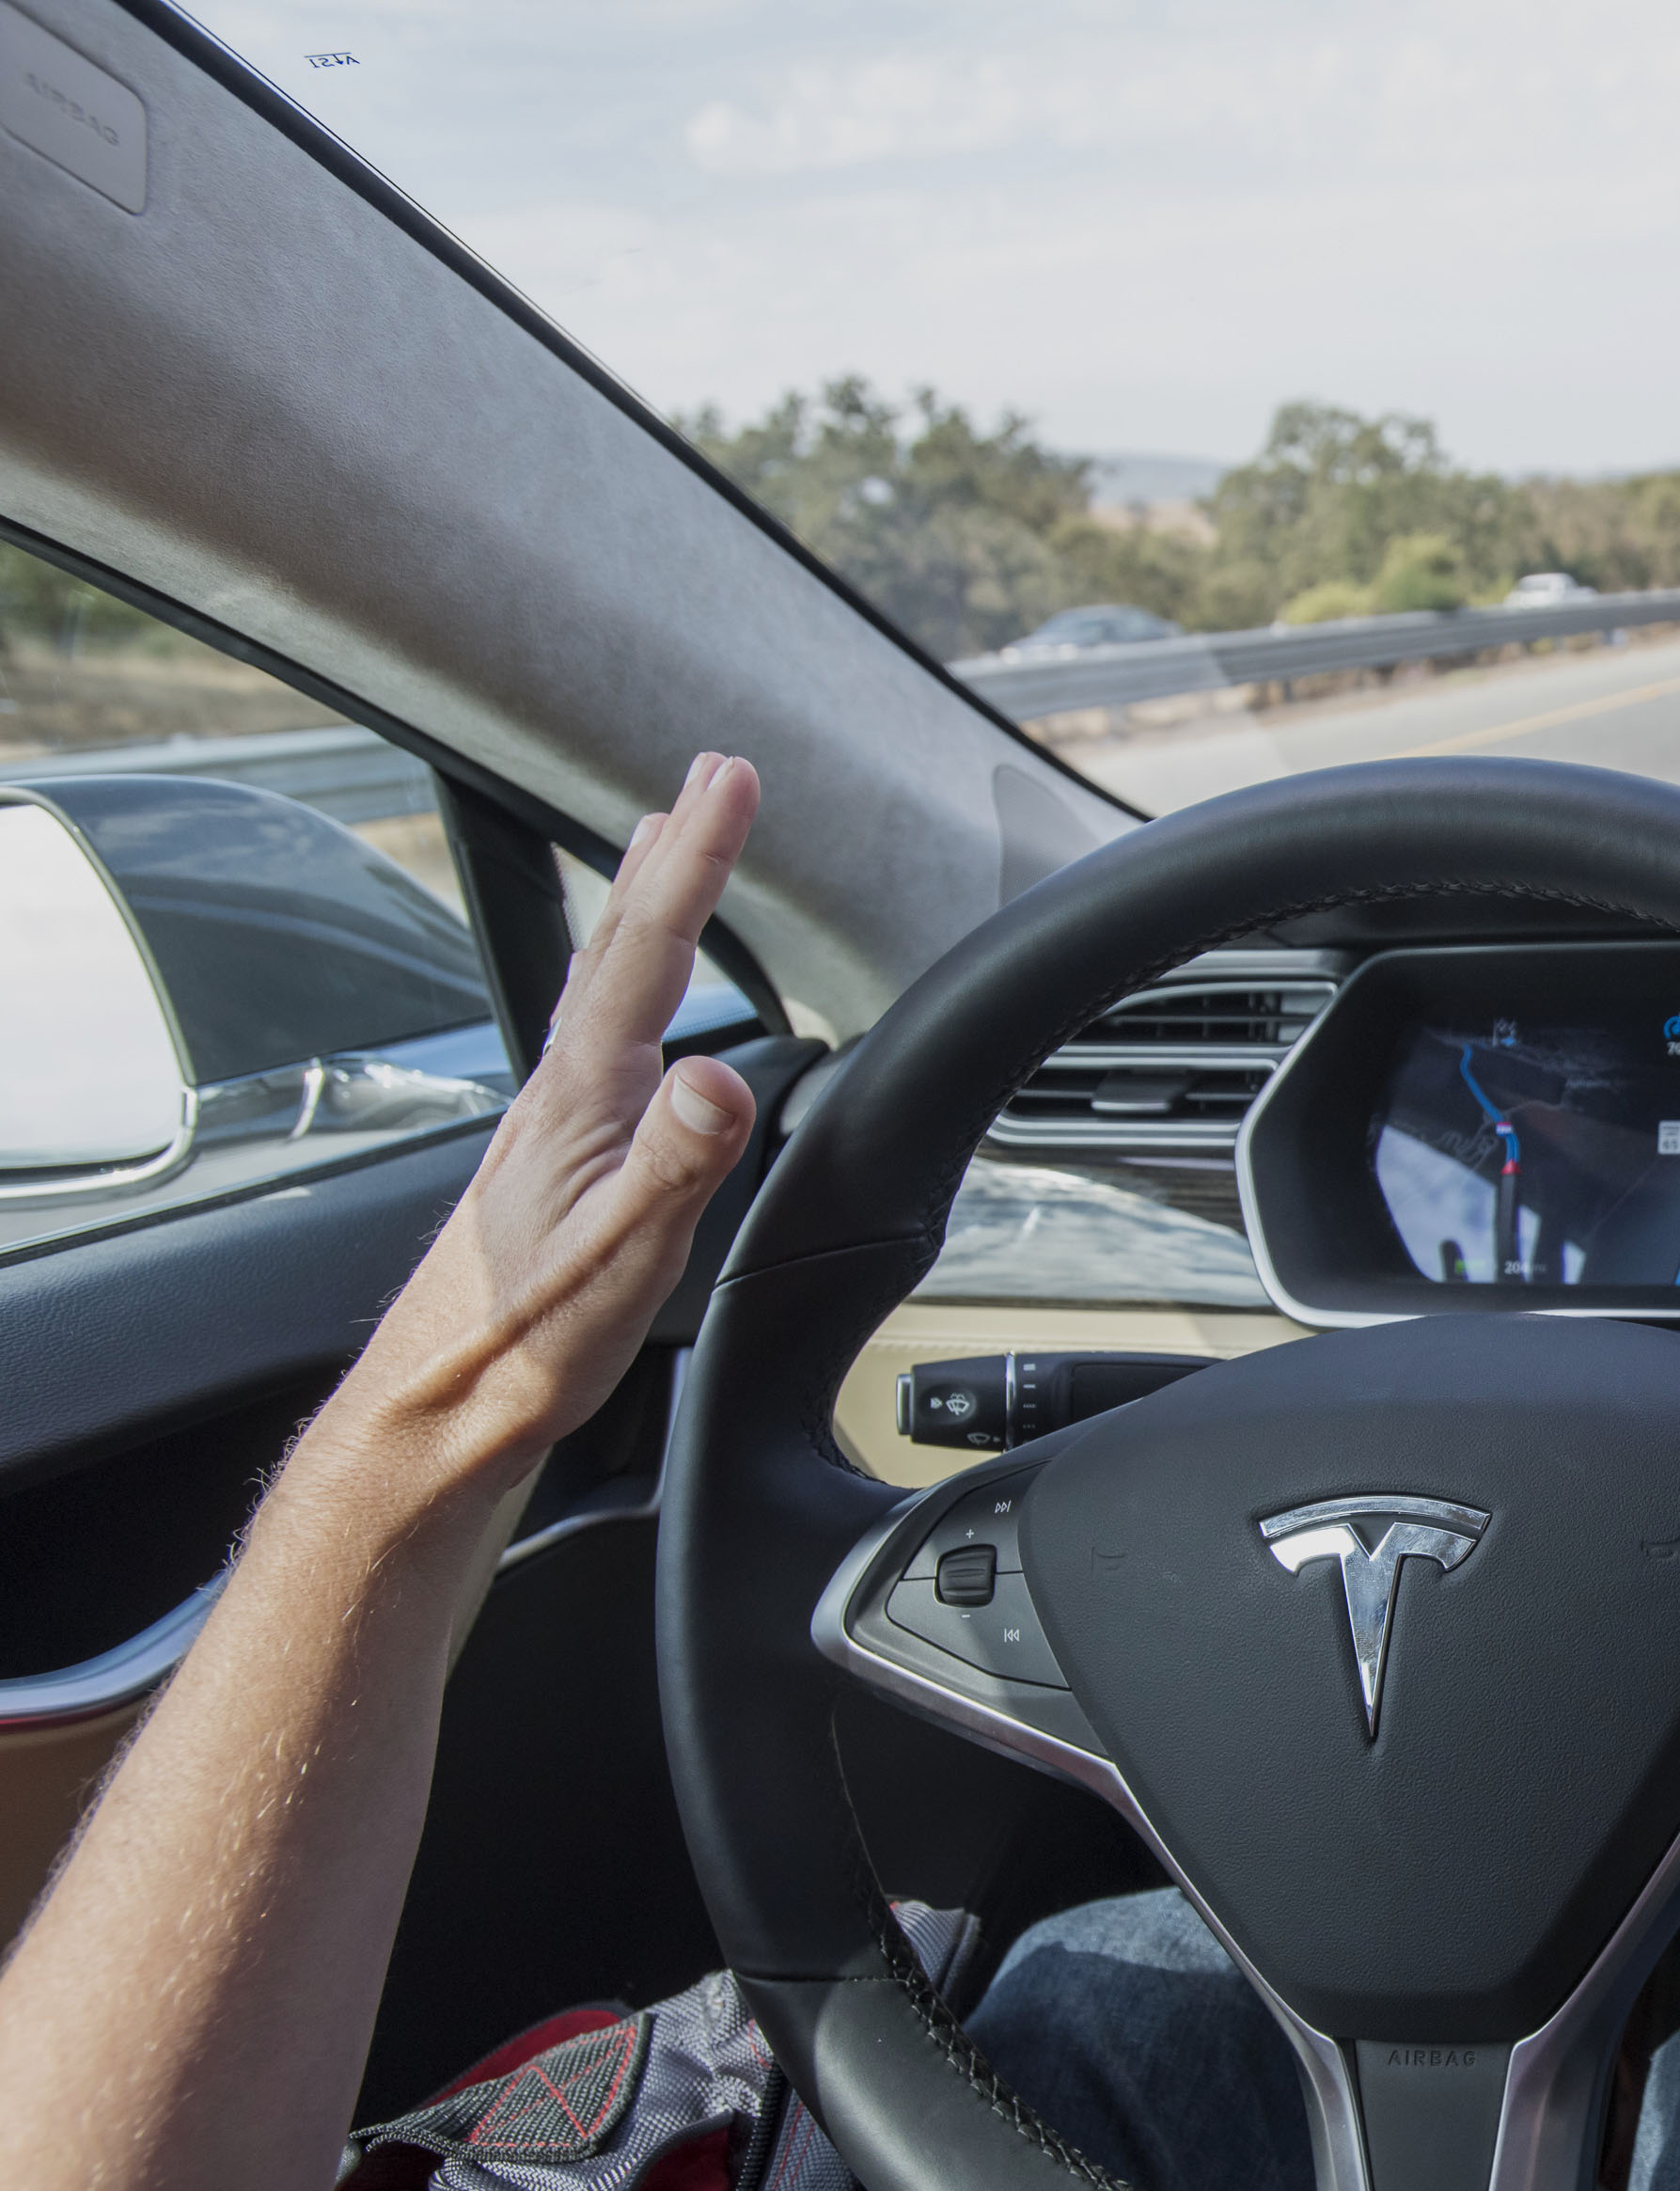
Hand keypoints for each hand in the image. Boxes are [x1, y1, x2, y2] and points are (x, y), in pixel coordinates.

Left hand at [323, 754, 765, 1493]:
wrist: (439, 1410)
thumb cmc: (524, 1346)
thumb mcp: (620, 1260)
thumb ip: (675, 1163)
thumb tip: (721, 1073)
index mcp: (580, 1103)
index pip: (647, 953)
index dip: (695, 860)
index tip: (728, 780)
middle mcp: (559, 1096)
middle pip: (616, 946)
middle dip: (670, 853)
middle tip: (706, 778)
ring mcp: (552, 1126)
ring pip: (602, 986)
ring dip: (641, 907)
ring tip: (664, 851)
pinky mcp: (556, 1161)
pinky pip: (602, 1038)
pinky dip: (630, 986)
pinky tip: (639, 1010)